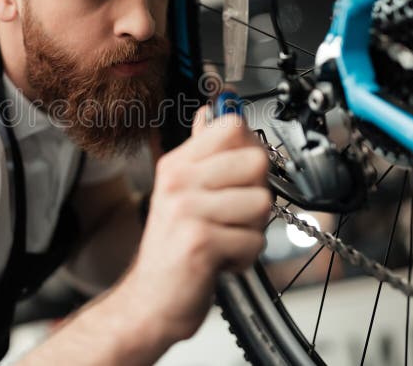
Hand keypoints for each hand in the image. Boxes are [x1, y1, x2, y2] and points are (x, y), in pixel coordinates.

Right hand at [120, 106, 271, 341]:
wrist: (151, 300)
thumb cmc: (172, 247)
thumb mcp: (179, 191)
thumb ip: (200, 152)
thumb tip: (212, 112)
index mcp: (177, 164)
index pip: (231, 126)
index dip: (248, 148)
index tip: (238, 173)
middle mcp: (179, 182)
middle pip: (257, 161)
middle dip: (255, 193)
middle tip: (231, 214)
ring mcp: (188, 211)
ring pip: (262, 203)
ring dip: (252, 230)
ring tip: (224, 237)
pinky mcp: (200, 243)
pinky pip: (254, 241)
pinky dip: (245, 257)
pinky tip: (221, 259)